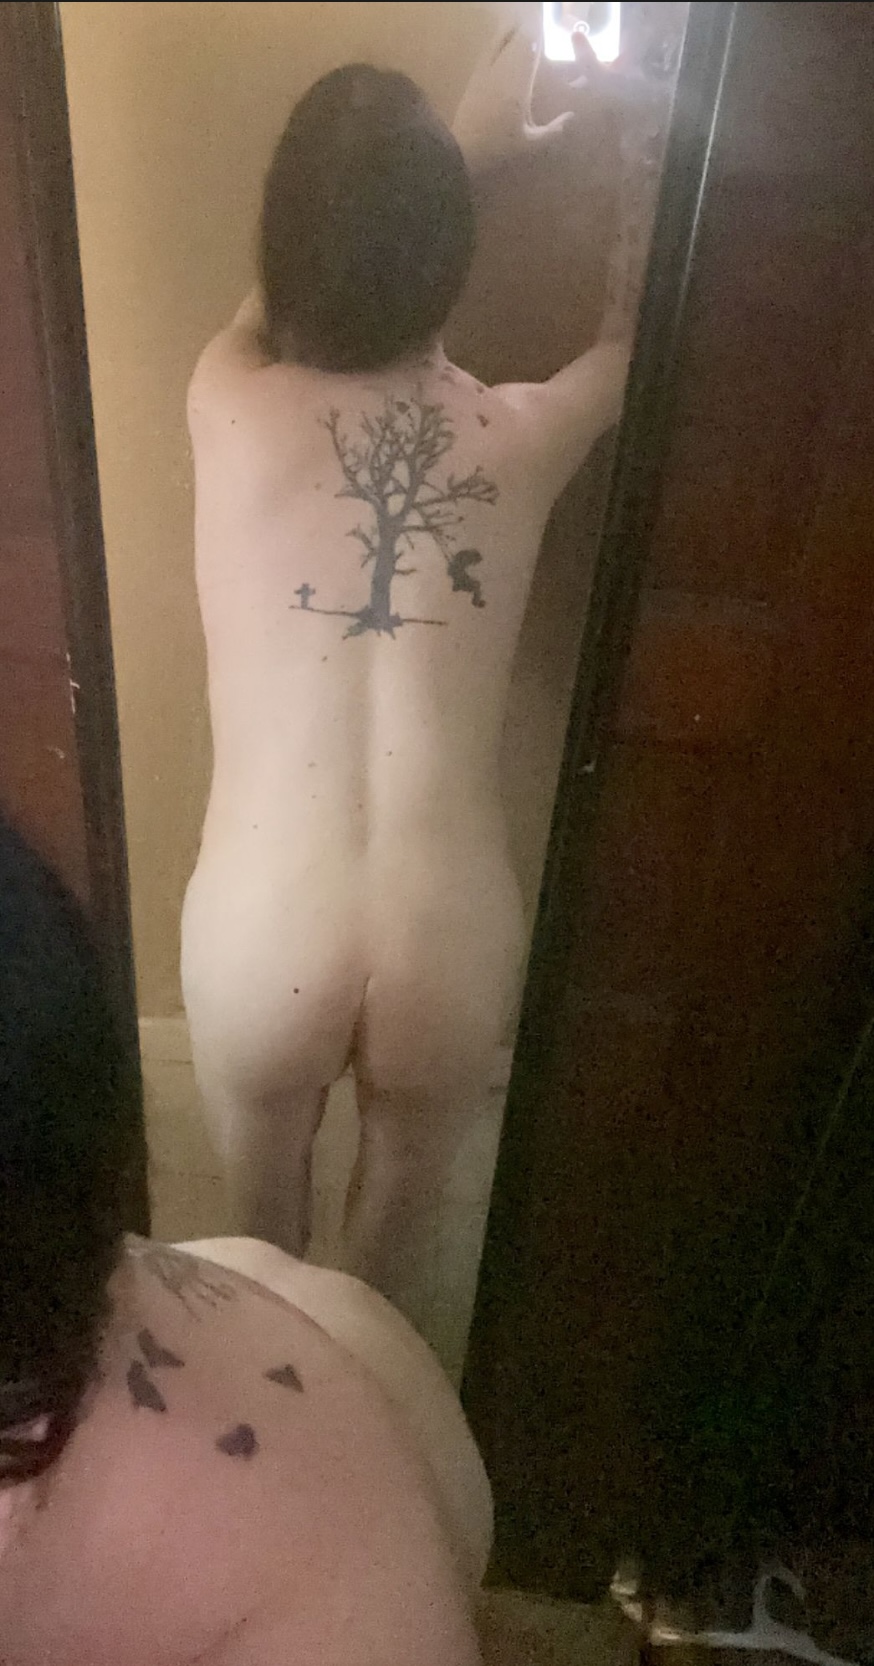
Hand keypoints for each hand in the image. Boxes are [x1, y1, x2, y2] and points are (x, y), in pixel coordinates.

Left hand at [452, 26, 574, 173]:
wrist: (463, 150)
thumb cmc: (499, 148)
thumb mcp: (530, 144)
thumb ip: (553, 131)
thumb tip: (572, 116)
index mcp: (518, 83)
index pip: (530, 48)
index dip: (538, 37)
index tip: (546, 34)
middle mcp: (502, 71)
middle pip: (516, 40)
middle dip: (527, 33)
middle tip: (536, 31)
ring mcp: (486, 71)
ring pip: (500, 41)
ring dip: (512, 34)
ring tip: (521, 31)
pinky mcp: (475, 76)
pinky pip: (488, 51)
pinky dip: (498, 43)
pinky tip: (503, 42)